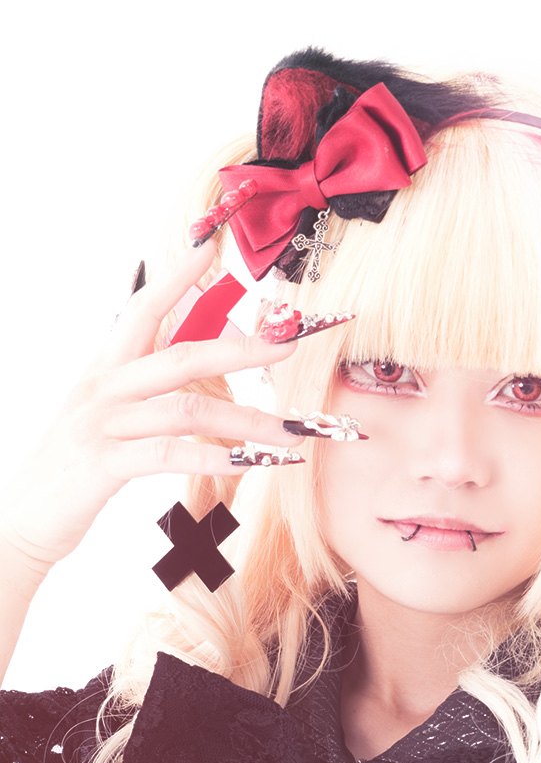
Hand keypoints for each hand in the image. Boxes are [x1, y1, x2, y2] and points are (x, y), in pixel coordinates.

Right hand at [1, 241, 303, 578]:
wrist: (26, 516)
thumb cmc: (75, 468)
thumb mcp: (107, 418)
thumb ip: (143, 392)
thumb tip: (188, 372)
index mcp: (105, 370)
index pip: (142, 310)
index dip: (177, 278)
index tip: (212, 247)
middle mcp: (103, 388)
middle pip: (181, 355)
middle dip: (242, 348)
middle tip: (290, 343)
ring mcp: (103, 424)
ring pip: (188, 409)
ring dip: (248, 421)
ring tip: (291, 434)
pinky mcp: (105, 464)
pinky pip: (170, 454)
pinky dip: (215, 458)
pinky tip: (250, 464)